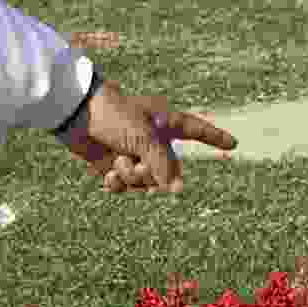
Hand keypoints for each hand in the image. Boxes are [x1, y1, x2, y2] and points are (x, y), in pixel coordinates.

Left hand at [56, 76, 235, 194]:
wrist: (73, 115)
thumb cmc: (112, 116)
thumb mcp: (144, 138)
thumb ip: (163, 165)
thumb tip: (175, 191)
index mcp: (164, 122)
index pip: (196, 130)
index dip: (215, 137)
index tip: (233, 144)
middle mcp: (151, 139)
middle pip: (168, 170)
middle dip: (152, 174)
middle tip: (136, 165)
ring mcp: (133, 152)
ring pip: (145, 181)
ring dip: (132, 177)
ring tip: (117, 164)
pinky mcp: (113, 164)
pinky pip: (125, 186)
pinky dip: (117, 184)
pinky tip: (108, 176)